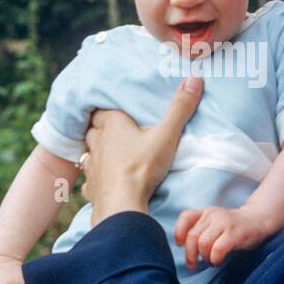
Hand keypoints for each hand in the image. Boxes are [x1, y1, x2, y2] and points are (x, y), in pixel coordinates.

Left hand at [79, 76, 203, 222]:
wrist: (122, 205)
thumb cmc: (142, 167)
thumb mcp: (166, 135)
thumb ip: (180, 109)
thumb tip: (194, 79)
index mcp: (112, 125)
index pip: (101, 110)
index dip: (107, 110)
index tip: (116, 111)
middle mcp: (97, 142)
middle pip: (93, 129)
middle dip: (102, 129)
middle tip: (116, 131)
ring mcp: (91, 165)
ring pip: (89, 152)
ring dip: (97, 151)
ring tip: (109, 154)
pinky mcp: (92, 186)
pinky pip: (90, 178)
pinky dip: (96, 177)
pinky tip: (104, 180)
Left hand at [174, 206, 273, 270]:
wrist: (258, 221)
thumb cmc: (233, 227)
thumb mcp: (214, 223)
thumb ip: (201, 230)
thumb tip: (184, 247)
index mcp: (206, 212)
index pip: (186, 217)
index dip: (179, 232)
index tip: (180, 245)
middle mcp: (213, 215)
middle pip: (193, 236)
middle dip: (190, 254)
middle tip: (193, 265)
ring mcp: (224, 223)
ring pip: (203, 243)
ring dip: (205, 258)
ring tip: (211, 261)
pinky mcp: (234, 234)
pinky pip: (217, 250)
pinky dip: (215, 259)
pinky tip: (219, 261)